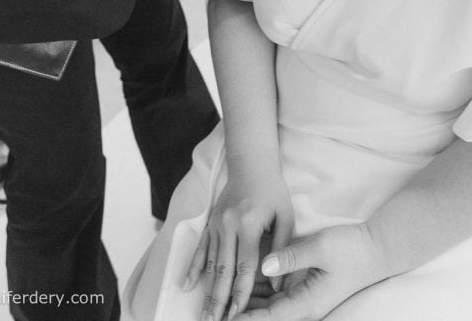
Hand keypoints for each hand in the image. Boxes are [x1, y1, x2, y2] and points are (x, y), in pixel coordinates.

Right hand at [184, 166, 294, 320]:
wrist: (251, 165)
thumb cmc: (272, 192)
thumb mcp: (285, 216)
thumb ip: (283, 248)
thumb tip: (277, 284)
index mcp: (249, 223)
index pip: (245, 266)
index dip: (241, 293)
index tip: (237, 314)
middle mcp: (229, 225)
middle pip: (224, 269)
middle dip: (219, 300)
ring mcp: (216, 224)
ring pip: (211, 263)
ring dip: (207, 291)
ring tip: (205, 314)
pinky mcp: (210, 223)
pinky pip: (201, 249)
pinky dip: (193, 268)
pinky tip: (186, 286)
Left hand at [236, 223, 387, 320]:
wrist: (375, 250)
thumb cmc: (350, 249)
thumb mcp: (320, 247)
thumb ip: (291, 257)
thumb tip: (264, 265)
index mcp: (307, 303)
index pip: (270, 318)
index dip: (246, 319)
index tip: (225, 317)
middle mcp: (304, 308)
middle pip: (267, 318)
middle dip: (242, 316)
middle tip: (216, 312)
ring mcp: (305, 301)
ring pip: (270, 309)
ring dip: (249, 305)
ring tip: (223, 301)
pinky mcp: (306, 292)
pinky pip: (278, 299)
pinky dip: (260, 295)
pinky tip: (244, 286)